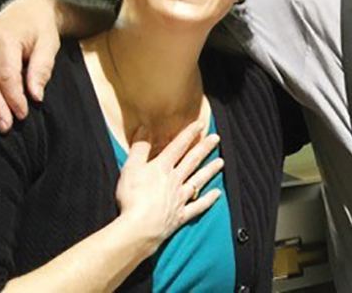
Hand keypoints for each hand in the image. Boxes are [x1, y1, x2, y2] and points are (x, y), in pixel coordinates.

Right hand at [115, 122, 223, 250]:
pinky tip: (217, 194)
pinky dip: (208, 200)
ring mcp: (180, 198)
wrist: (140, 227)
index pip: (177, 146)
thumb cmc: (132, 197)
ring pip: (198, 180)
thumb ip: (138, 149)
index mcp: (162, 168)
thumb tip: (144, 128)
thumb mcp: (130, 168)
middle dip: (204, 148)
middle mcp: (175, 180)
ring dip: (210, 170)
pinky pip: (198, 206)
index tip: (200, 124)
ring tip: (221, 162)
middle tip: (216, 138)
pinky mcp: (180, 215)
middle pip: (192, 161)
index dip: (188, 134)